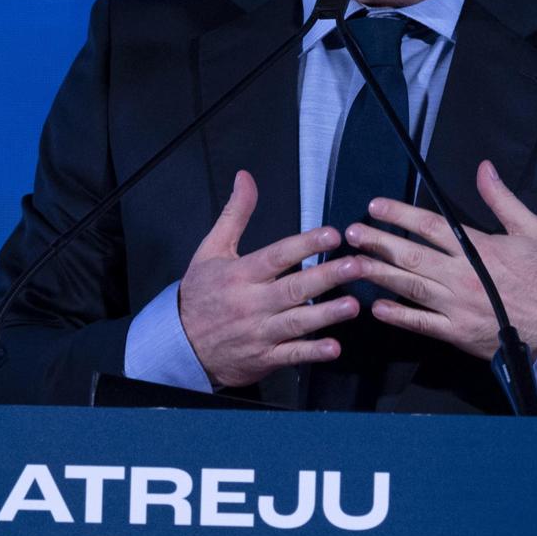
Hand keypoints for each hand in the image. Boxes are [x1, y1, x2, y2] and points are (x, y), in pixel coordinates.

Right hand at [178, 170, 362, 387]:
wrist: (180, 343)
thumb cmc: (200, 293)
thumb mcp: (211, 249)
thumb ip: (235, 214)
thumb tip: (245, 178)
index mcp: (240, 274)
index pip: (277, 255)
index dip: (306, 244)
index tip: (332, 235)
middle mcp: (251, 302)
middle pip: (293, 288)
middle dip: (327, 277)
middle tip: (356, 266)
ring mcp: (258, 331)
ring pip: (296, 322)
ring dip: (326, 314)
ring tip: (352, 304)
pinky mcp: (263, 357)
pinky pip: (290, 355)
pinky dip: (312, 352)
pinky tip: (333, 347)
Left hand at [345, 160, 536, 360]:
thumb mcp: (533, 229)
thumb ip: (502, 199)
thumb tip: (484, 169)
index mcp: (478, 248)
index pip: (430, 226)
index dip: (399, 214)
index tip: (375, 206)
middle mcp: (462, 275)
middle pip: (411, 256)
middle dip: (378, 242)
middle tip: (351, 233)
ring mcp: (457, 306)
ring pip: (409, 287)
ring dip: (378, 274)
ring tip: (352, 264)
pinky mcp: (457, 332)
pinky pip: (421, 324)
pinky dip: (398, 316)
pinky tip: (376, 307)